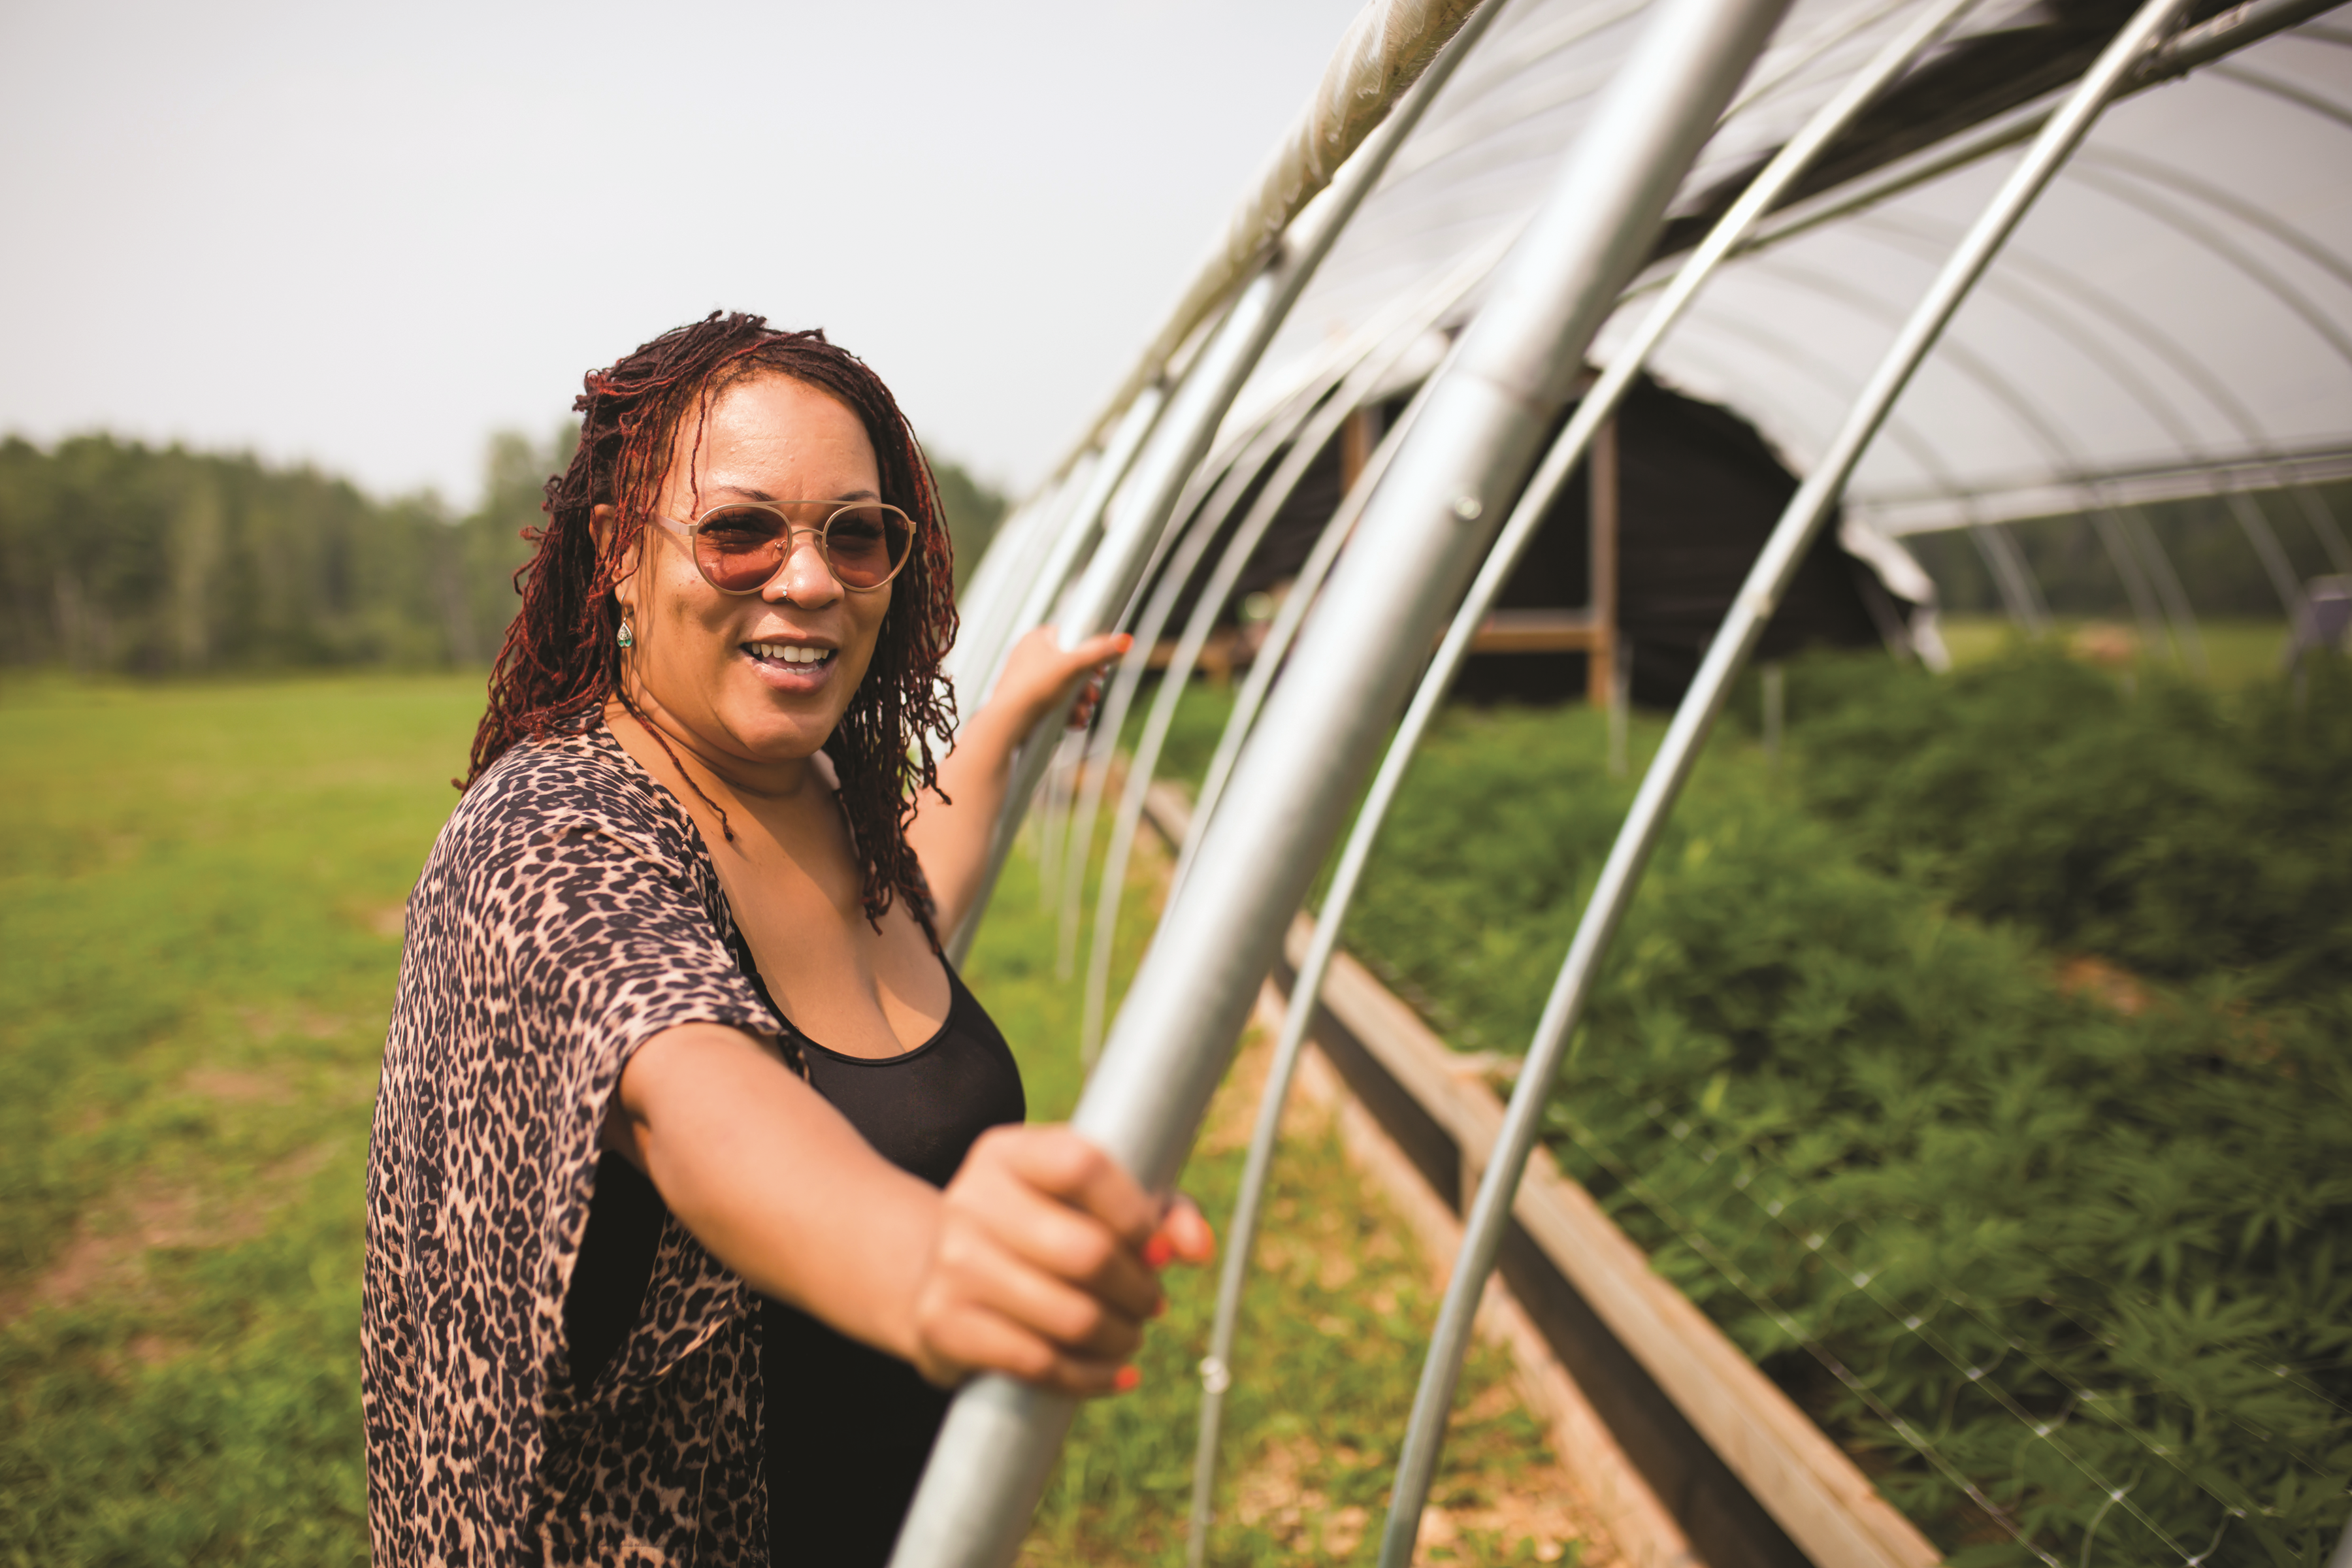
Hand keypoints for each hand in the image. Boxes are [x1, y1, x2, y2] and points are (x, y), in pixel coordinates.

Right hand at [908, 1125, 1213, 1395]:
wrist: (939, 1274)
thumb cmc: (1043, 1230)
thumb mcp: (1096, 1202)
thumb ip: (1162, 1211)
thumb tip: (1197, 1248)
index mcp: (1008, 1152)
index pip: (1082, 1166)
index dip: (1135, 1213)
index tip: (1159, 1249)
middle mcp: (971, 1198)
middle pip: (1086, 1252)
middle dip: (1138, 1289)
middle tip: (1152, 1303)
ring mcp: (951, 1262)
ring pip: (1068, 1316)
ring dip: (1121, 1337)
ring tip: (1130, 1336)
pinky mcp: (941, 1322)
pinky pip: (1037, 1362)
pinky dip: (1090, 1376)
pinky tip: (1114, 1373)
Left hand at [993, 626, 1130, 735]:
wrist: (1008, 723)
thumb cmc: (1035, 689)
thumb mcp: (1074, 667)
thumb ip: (1100, 653)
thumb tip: (1124, 641)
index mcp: (1036, 639)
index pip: (1070, 636)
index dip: (1089, 652)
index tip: (1100, 669)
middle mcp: (1029, 657)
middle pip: (1070, 666)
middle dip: (1086, 685)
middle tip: (1092, 696)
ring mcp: (1027, 680)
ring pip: (1064, 688)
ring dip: (1079, 702)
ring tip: (1083, 712)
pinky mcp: (1027, 702)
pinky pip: (1053, 703)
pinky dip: (1066, 712)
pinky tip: (1074, 722)